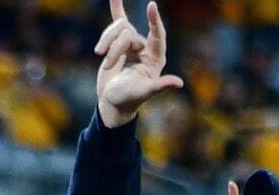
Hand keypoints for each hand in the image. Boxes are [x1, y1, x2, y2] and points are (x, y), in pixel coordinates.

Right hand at [95, 0, 182, 127]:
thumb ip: (160, 86)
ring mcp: (132, 44)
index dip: (155, 21)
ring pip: (118, 29)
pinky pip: (119, 21)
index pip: (158, 35)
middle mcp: (145, 49)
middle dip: (114, 47)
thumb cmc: (129, 99)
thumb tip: (179, 83)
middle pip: (128, 34)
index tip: (151, 5)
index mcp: (155, 59)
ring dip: (106, 40)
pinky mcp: (118, 42)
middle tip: (105, 64)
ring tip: (99, 55)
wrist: (112, 101)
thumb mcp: (144, 92)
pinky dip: (116, 8)